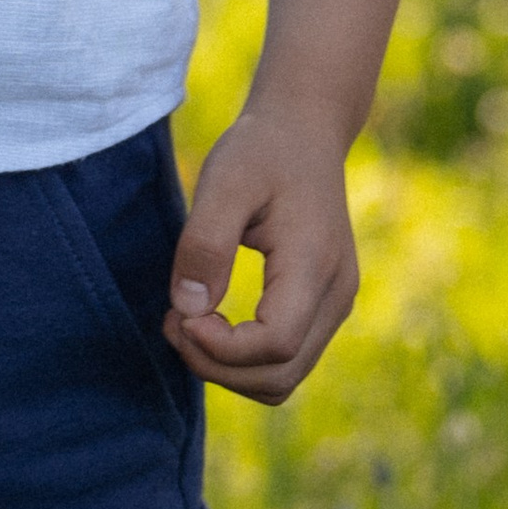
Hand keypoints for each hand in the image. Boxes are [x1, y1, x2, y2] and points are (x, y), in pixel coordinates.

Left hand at [163, 101, 359, 403]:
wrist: (305, 131)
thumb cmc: (262, 150)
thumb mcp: (224, 182)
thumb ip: (205, 245)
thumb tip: (188, 310)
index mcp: (315, 264)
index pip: (275, 346)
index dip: (219, 348)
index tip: (178, 313)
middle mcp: (336, 294)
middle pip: (279, 376)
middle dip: (216, 366)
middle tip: (171, 322)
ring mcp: (336, 303)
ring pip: (283, 377)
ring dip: (228, 369)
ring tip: (184, 323)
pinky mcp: (324, 305)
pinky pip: (286, 358)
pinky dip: (244, 358)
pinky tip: (208, 322)